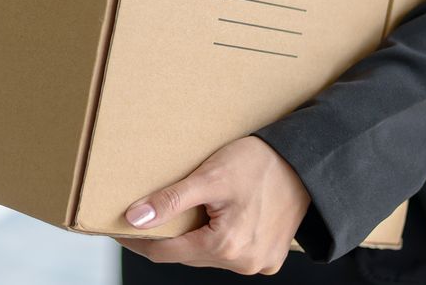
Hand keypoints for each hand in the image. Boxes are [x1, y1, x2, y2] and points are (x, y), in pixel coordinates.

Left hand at [117, 136, 309, 275]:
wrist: (307, 163)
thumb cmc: (261, 164)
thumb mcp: (209, 177)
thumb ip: (170, 201)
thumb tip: (135, 219)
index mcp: (225, 246)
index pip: (166, 253)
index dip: (139, 241)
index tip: (118, 230)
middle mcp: (243, 262)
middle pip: (187, 255)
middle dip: (165, 237)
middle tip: (142, 217)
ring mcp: (258, 262)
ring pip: (208, 256)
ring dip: (191, 238)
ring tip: (176, 215)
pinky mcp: (269, 256)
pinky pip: (230, 254)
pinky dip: (215, 240)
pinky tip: (209, 220)